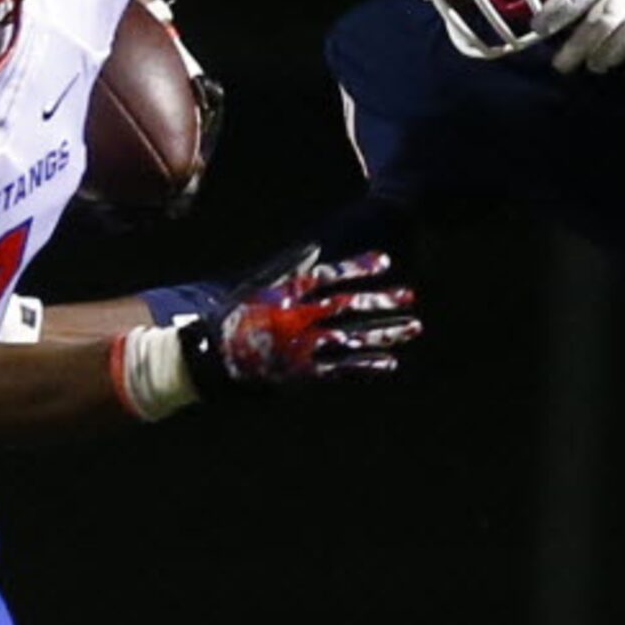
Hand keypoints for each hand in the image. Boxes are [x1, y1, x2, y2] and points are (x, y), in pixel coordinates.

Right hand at [181, 245, 419, 394]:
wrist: (210, 361)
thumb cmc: (230, 321)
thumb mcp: (256, 288)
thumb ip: (286, 269)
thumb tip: (314, 249)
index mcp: (287, 295)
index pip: (330, 276)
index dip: (359, 268)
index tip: (385, 262)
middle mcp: (299, 319)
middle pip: (349, 307)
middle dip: (382, 301)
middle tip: (410, 296)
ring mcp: (303, 348)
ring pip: (353, 338)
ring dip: (385, 333)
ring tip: (414, 327)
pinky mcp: (303, 375)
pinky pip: (341, 371)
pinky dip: (366, 367)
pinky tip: (390, 363)